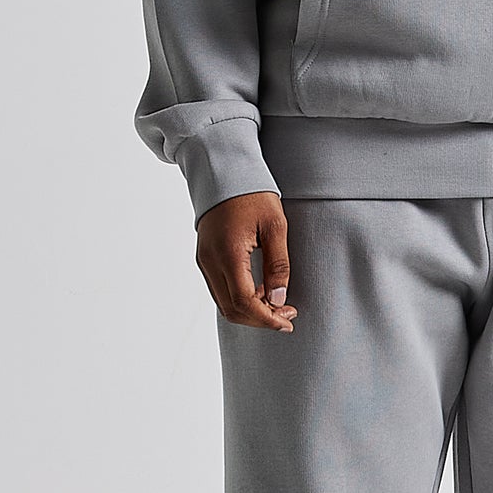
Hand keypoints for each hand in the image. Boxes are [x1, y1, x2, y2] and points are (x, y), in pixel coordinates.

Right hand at [196, 191, 297, 330]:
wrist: (225, 172)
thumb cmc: (253, 195)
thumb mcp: (275, 226)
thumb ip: (278, 264)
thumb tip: (279, 299)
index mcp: (228, 254)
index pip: (244, 303)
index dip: (266, 318)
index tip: (288, 321)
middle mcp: (210, 262)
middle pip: (232, 310)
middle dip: (260, 319)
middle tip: (287, 315)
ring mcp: (204, 261)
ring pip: (224, 303)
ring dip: (250, 311)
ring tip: (278, 304)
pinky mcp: (204, 257)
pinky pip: (220, 290)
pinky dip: (240, 299)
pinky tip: (260, 291)